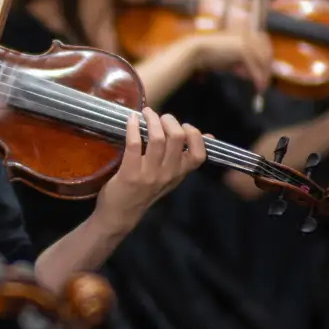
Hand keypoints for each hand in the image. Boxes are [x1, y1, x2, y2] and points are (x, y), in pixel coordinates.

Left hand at [95, 107, 205, 234]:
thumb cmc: (144, 191)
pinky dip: (132, 127)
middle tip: (160, 117)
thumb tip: (208, 135)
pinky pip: (134, 144)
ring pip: (157, 138)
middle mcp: (168, 174)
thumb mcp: (170, 177)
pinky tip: (131, 120)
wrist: (121, 214)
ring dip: (151, 120)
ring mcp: (149, 174)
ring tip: (146, 113)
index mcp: (179, 174)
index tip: (183, 126)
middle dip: (169, 120)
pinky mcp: (130, 173)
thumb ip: (184, 158)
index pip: (199, 154)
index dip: (194, 135)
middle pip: (177, 138)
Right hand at [189, 29, 272, 91]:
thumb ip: (242, 62)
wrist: (197, 51)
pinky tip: (258, 87)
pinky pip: (254, 68)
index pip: (264, 44)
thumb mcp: (230, 57)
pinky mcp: (243, 51)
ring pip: (262, 62)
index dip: (267, 58)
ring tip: (261, 87)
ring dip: (264, 76)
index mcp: (245, 33)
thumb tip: (254, 74)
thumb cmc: (210, 54)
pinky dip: (257, 79)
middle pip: (266, 53)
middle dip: (267, 68)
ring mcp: (246, 42)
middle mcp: (248, 35)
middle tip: (265, 82)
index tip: (266, 70)